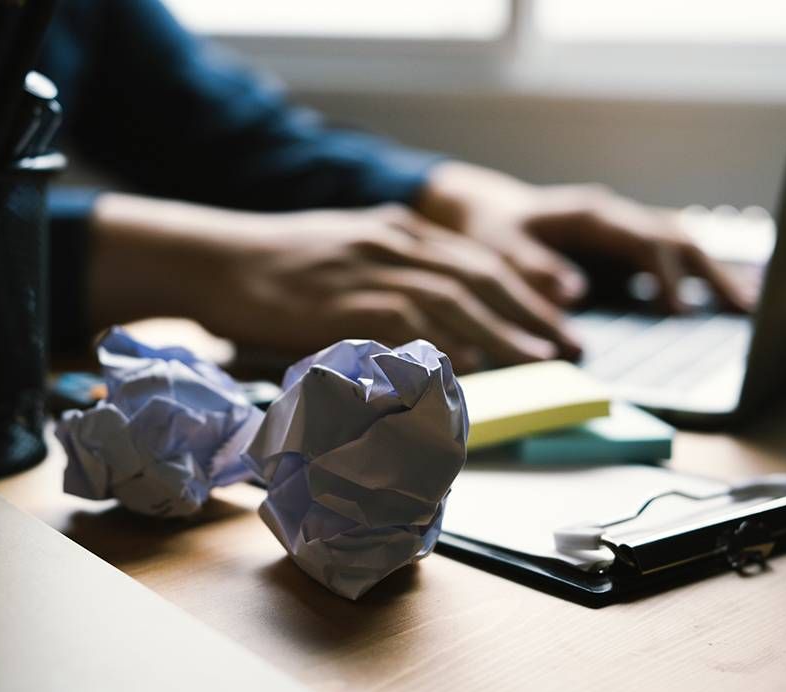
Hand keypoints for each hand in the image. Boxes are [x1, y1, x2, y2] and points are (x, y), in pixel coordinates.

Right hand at [89, 195, 581, 372]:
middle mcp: (394, 244)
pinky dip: (447, 347)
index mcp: (396, 229)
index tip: (559, 313)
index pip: (476, 257)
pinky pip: (411, 328)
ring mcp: (371, 272)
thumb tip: (422, 318)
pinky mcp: (347, 305)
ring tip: (544, 361)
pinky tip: (476, 368)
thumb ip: (384, 272)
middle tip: (571, 345)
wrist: (214, 259)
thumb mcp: (340, 250)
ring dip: (506, 334)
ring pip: (456, 303)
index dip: (525, 287)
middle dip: (531, 313)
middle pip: (481, 278)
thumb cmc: (270, 264)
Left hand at [416, 162, 754, 312]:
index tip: (680, 312)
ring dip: (713, 275)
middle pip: (677, 241)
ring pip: (681, 247)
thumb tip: (575, 294)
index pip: (644, 242)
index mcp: (591, 216)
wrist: (482, 212)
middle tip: (744, 310)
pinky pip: (666, 262)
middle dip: (712, 273)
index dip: (666, 276)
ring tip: (747, 309)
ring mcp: (622, 232)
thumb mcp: (499, 251)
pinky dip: (694, 280)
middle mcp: (615, 218)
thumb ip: (533, 271)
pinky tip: (716, 306)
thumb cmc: (488, 232)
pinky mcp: (621, 251)